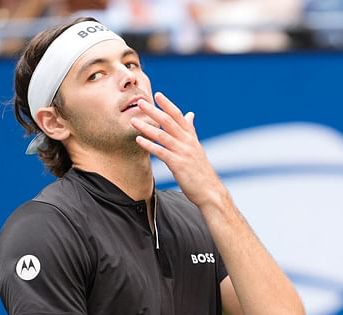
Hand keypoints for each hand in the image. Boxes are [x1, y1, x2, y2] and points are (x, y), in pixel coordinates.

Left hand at [131, 92, 226, 210]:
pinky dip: (149, 145)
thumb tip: (190, 114)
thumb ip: (191, 130)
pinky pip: (161, 152)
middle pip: (169, 122)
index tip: (158, 95)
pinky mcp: (178, 164)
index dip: (168, 105)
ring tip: (134, 120)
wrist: (209, 190)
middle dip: (153, 111)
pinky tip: (139, 140)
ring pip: (162, 135)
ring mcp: (183, 153)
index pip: (179, 116)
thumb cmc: (200, 170)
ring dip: (147, 127)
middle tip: (140, 102)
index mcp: (191, 137)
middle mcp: (188, 142)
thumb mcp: (197, 147)